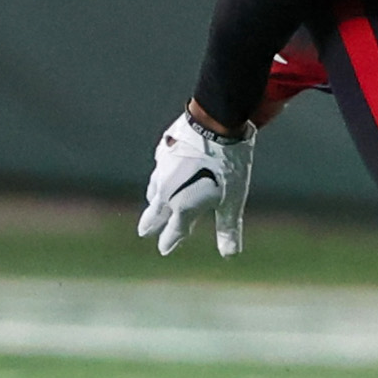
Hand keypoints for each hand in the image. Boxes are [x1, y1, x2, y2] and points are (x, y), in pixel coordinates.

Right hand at [140, 108, 253, 256]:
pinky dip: (160, 176)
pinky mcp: (163, 150)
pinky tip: (163, 173)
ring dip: (153, 200)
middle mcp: (167, 191)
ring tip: (152, 204)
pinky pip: (158, 169)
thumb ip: (228, 229)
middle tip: (144, 231)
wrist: (215, 123)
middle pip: (156, 212)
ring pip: (154, 190)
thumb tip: (230, 255)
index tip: (164, 249)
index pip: (173, 231)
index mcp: (182, 206)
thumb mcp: (233, 200)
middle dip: (151, 224)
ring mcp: (162, 169)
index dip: (169, 242)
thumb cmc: (228, 164)